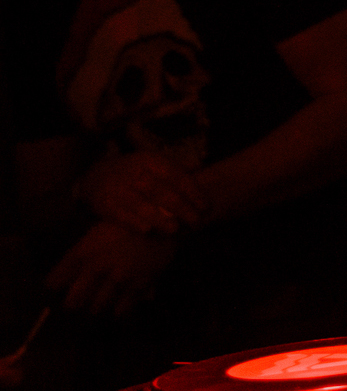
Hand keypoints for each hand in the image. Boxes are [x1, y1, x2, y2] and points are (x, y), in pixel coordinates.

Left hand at [47, 221, 177, 316]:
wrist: (162, 220)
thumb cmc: (124, 224)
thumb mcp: (96, 234)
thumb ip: (80, 255)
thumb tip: (64, 277)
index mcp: (82, 252)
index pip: (54, 281)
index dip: (55, 287)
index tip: (58, 288)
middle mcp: (96, 268)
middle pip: (73, 301)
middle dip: (73, 304)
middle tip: (77, 303)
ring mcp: (118, 279)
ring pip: (97, 307)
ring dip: (96, 308)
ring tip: (98, 305)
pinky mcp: (138, 285)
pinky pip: (123, 308)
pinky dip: (118, 311)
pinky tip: (118, 308)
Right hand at [74, 150, 206, 235]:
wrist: (96, 176)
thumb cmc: (136, 172)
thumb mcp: (155, 164)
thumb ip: (177, 170)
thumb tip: (201, 168)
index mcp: (150, 160)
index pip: (176, 176)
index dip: (193, 192)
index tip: (205, 206)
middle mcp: (134, 173)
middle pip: (161, 192)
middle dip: (181, 208)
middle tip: (196, 222)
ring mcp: (118, 189)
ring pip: (141, 206)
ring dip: (160, 219)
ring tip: (174, 229)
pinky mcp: (105, 205)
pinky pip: (122, 216)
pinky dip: (135, 224)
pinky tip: (148, 230)